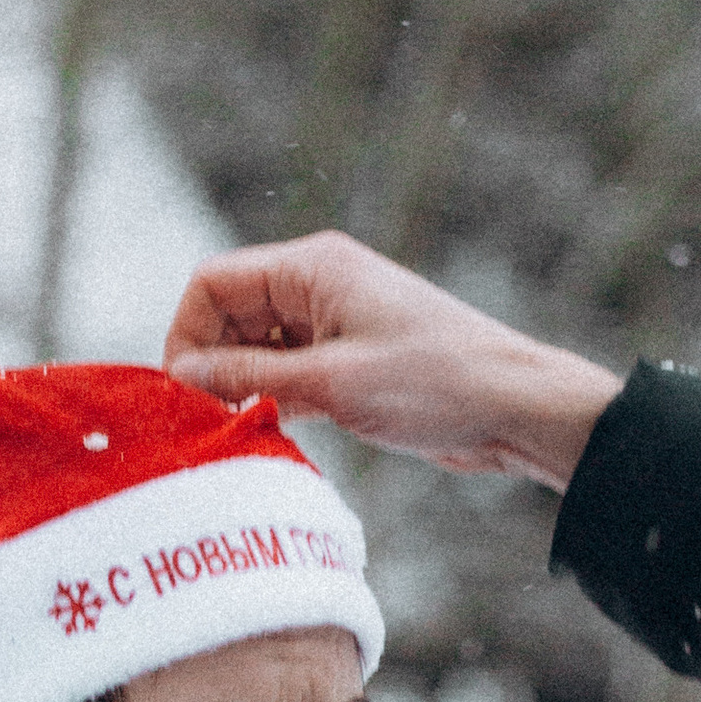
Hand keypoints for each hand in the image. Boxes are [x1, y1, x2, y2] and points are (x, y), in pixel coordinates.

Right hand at [164, 232, 621, 489]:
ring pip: (258, 347)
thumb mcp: (332, 384)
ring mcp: (336, 322)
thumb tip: (183, 375)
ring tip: (245, 431)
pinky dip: (274, 399)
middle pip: (230, 314)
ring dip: (243, 386)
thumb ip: (251, 378)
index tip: (185, 392)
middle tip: (209, 422)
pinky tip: (276, 433)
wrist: (516, 407)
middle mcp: (320, 285)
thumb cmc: (436, 384)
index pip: (214, 283)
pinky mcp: (351, 359)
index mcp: (314, 268)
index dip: (187, 334)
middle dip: (212, 363)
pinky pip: (289, 371)